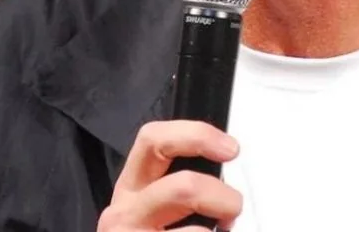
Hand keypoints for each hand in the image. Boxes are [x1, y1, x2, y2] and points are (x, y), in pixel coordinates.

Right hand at [98, 120, 242, 231]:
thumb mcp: (160, 210)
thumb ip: (183, 190)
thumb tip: (228, 178)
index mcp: (132, 187)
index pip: (153, 139)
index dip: (195, 135)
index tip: (232, 149)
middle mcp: (123, 213)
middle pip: (182, 186)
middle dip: (219, 196)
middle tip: (234, 208)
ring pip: (196, 229)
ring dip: (221, 223)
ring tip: (224, 231)